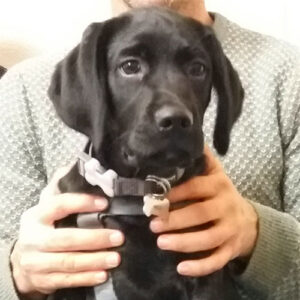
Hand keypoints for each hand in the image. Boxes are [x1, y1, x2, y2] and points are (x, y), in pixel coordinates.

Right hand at [10, 167, 123, 298]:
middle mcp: (34, 238)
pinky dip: (86, 278)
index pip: (59, 205)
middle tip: (118, 237)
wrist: (22, 259)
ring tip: (116, 258)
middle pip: (66, 239)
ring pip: (68, 262)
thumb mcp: (47, 204)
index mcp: (36, 215)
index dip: (82, 203)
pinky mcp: (43, 280)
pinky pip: (67, 280)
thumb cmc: (43, 226)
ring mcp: (36, 262)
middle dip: (94, 238)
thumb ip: (62, 186)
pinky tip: (103, 274)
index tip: (105, 203)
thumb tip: (80, 164)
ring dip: (94, 260)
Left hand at [150, 145, 257, 276]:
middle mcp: (226, 206)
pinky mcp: (231, 249)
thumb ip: (201, 159)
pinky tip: (181, 268)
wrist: (247, 218)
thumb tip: (186, 136)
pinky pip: (217, 259)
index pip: (196, 187)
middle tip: (153, 223)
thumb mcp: (214, 173)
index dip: (175, 193)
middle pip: (201, 214)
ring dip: (184, 242)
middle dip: (176, 219)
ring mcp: (230, 229)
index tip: (154, 197)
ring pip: (208, 238)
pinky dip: (200, 266)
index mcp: (219, 185)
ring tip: (161, 242)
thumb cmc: (221, 194)